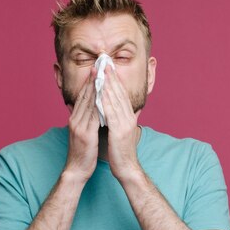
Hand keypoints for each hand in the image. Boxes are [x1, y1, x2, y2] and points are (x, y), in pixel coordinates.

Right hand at [63, 68, 99, 183]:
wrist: (77, 169)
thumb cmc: (84, 153)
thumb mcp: (84, 133)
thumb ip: (88, 120)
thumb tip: (96, 110)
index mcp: (75, 118)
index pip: (83, 96)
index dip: (90, 81)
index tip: (97, 68)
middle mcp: (75, 119)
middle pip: (85, 95)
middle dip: (93, 79)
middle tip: (99, 64)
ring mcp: (79, 126)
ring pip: (89, 102)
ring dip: (96, 87)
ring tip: (103, 74)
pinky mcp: (85, 134)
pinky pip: (94, 116)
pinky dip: (99, 104)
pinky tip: (105, 96)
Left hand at [101, 66, 142, 182]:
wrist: (126, 168)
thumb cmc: (120, 151)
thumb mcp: (118, 130)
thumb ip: (115, 118)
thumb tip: (108, 108)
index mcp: (128, 116)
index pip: (121, 93)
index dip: (114, 79)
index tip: (108, 66)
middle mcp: (129, 117)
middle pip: (119, 92)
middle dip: (111, 77)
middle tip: (105, 62)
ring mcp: (125, 123)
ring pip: (116, 100)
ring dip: (108, 85)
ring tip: (102, 72)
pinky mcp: (120, 131)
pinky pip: (111, 113)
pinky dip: (106, 102)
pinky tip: (100, 93)